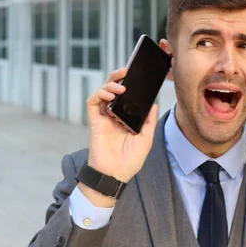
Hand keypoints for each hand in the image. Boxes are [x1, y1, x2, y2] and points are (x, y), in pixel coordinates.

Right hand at [83, 67, 157, 195]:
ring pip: (101, 93)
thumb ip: (148, 122)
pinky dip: (99, 95)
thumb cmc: (130, 162)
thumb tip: (154, 104)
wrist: (115, 176)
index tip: (137, 75)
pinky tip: (110, 95)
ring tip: (120, 86)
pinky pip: (92, 103)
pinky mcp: (94, 122)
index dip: (129, 84)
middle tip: (125, 70)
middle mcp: (113, 116)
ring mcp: (103, 118)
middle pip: (112, 90)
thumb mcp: (146, 140)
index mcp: (125, 118)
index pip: (126, 96)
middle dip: (117, 77)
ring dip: (109, 85)